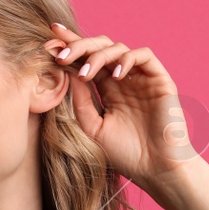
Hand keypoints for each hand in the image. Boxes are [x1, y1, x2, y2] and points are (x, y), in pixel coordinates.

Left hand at [45, 21, 201, 192]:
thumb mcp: (92, 128)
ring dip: (98, 56)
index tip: (49, 39)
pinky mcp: (159, 79)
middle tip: (61, 55)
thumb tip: (68, 72)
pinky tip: (114, 76)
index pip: (86, 60)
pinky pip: (143, 55)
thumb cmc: (126, 154)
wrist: (156, 170)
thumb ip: (80, 101)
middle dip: (78, 46)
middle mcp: (123, 79)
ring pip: (118, 47)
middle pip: (100, 47)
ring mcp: (141, 77)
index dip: (70, 46)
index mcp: (106, 88)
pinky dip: (127, 60)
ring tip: (85, 74)